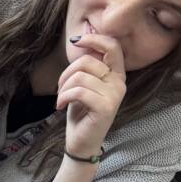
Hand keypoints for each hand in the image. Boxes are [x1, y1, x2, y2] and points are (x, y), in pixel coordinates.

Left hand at [56, 34, 126, 157]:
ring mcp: (115, 95)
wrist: (82, 142)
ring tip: (61, 99)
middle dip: (66, 73)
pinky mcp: (106, 107)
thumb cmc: (81, 112)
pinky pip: (78, 91)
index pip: (113, 47)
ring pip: (80, 77)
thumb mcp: (84, 85)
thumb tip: (79, 41)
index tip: (76, 41)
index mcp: (117, 75)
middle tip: (60, 89)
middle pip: (88, 61)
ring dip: (63, 88)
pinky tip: (60, 106)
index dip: (94, 39)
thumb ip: (87, 67)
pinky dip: (63, 97)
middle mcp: (120, 83)